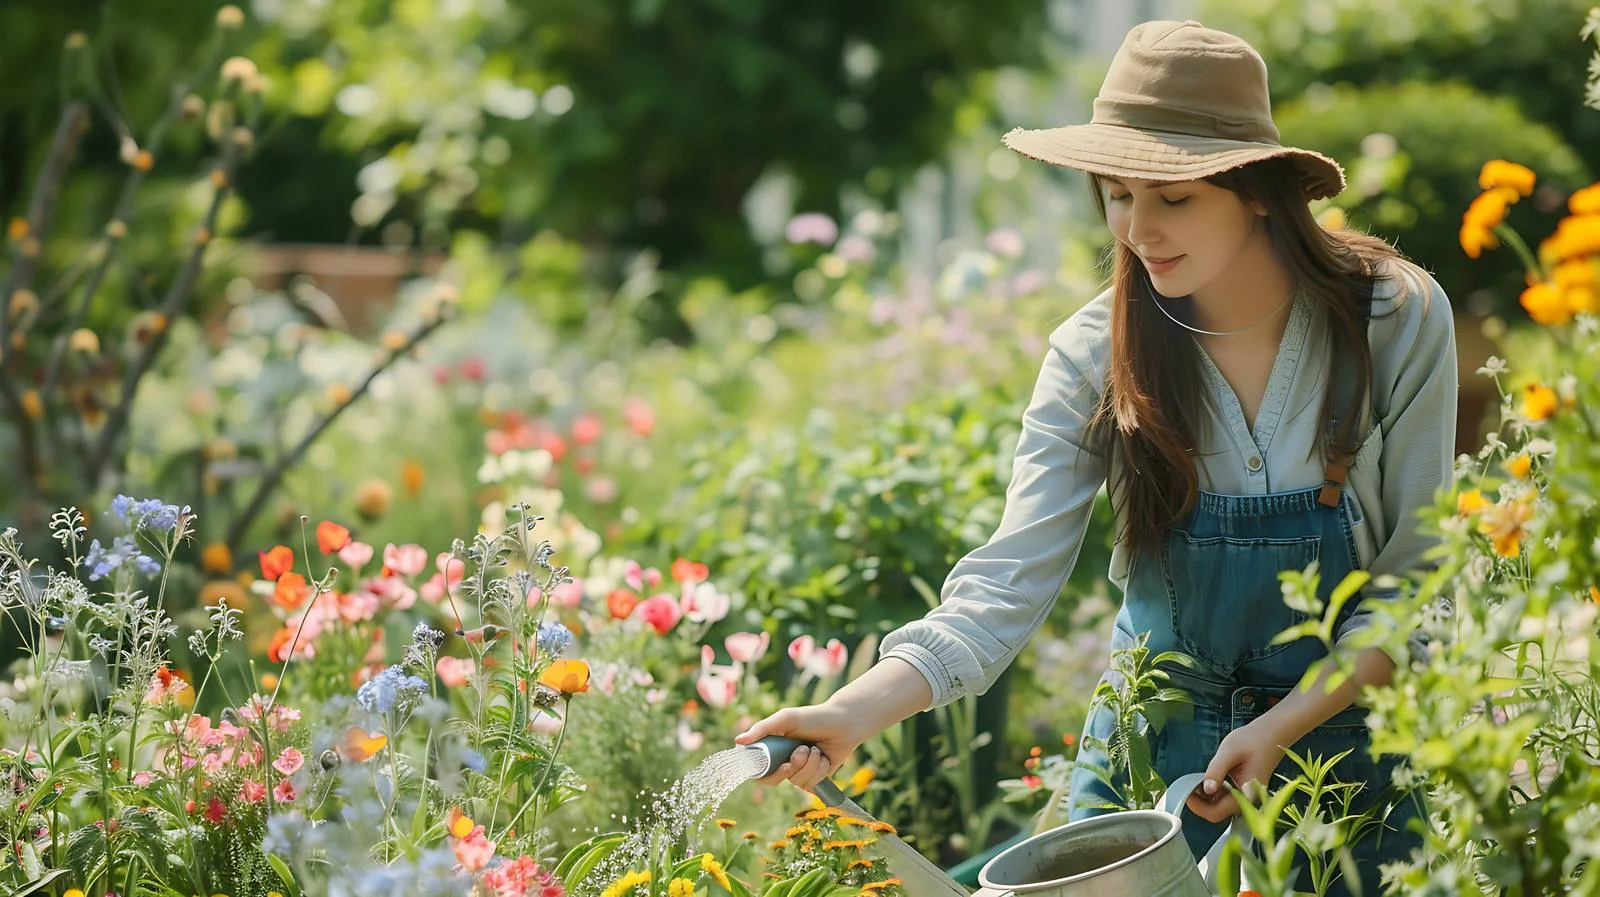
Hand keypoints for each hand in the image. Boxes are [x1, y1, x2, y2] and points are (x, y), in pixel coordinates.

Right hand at [735, 702, 864, 792]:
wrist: (844, 723)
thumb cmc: (814, 717)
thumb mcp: (786, 719)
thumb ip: (762, 729)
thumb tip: (738, 741)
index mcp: (773, 748)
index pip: (758, 770)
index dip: (765, 773)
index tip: (783, 763)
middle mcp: (784, 761)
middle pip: (775, 781)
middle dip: (793, 767)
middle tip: (803, 751)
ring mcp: (799, 771)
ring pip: (797, 782)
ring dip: (810, 765)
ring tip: (816, 749)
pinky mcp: (815, 778)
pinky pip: (811, 784)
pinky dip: (819, 769)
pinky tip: (824, 757)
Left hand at [1185, 718, 1289, 822]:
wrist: (1273, 734)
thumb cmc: (1254, 741)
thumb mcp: (1229, 753)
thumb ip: (1216, 771)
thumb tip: (1206, 789)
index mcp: (1246, 796)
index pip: (1216, 813)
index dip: (1197, 805)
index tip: (1187, 791)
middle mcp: (1248, 801)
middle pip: (1217, 813)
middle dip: (1201, 801)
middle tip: (1192, 783)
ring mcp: (1246, 797)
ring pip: (1220, 806)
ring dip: (1207, 795)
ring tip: (1203, 777)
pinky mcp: (1244, 792)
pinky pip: (1226, 797)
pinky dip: (1215, 790)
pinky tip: (1214, 776)